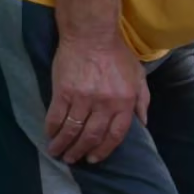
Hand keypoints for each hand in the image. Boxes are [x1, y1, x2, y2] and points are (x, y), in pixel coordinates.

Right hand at [44, 36, 148, 164]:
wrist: (91, 34)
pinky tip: (50, 136)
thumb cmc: (117, 54)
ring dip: (64, 145)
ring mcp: (83, 99)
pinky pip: (56, 117)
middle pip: (92, 136)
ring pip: (73, 130)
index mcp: (124, 102)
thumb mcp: (138, 76)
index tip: (94, 158)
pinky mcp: (63, 92)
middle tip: (73, 159)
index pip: (115, 135)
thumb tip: (143, 123)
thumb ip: (142, 100)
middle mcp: (105, 104)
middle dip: (81, 152)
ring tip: (58, 153)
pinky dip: (52, 129)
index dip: (104, 150)